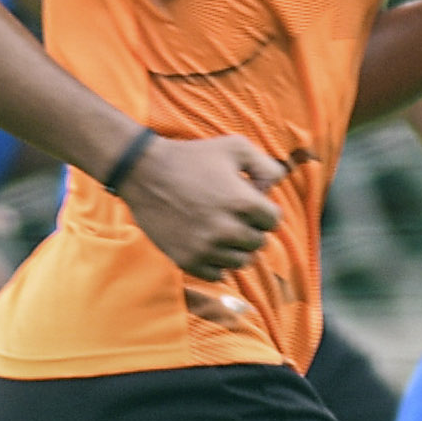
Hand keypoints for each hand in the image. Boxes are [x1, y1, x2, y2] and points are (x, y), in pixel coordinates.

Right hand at [120, 132, 286, 287]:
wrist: (144, 173)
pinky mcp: (187, 260)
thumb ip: (265, 164)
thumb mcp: (234, 146)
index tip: (249, 203)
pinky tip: (209, 245)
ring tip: (222, 231)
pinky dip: (217, 263)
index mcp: (243, 202)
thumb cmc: (191, 157)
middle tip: (233, 216)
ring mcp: (206, 248)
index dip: (263, 210)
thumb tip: (277, 185)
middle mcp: (227, 229)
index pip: (273, 221)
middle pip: (259, 243)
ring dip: (236, 248)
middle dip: (251, 228)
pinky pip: (218, 274)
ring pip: (241, 261)